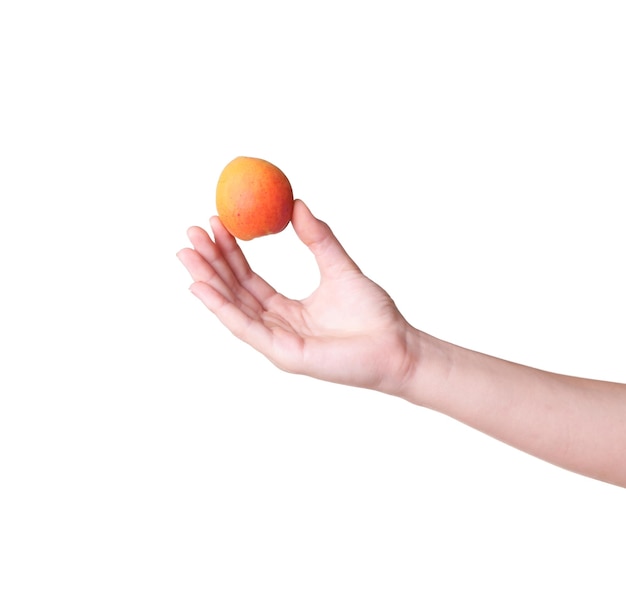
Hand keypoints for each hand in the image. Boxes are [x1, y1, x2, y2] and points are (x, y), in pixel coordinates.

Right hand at [177, 200, 417, 395]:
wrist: (396, 344)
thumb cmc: (373, 313)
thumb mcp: (339, 267)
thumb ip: (318, 239)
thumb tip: (297, 203)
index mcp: (287, 310)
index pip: (249, 279)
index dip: (230, 252)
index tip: (215, 223)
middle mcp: (276, 326)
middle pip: (234, 292)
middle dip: (210, 263)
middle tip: (191, 233)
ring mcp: (277, 342)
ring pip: (233, 308)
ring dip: (208, 280)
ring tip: (187, 253)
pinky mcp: (282, 354)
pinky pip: (245, 328)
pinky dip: (220, 307)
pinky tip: (200, 285)